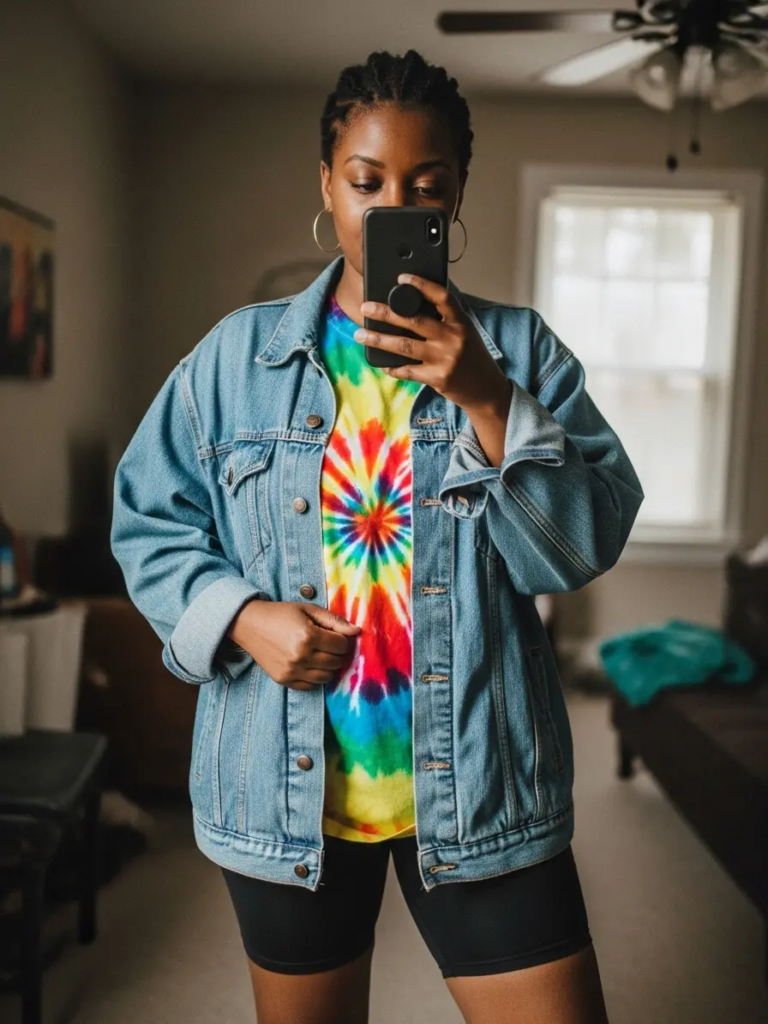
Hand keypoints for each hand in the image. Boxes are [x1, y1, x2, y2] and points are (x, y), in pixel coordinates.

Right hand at [227, 601, 361, 691]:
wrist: (249, 625)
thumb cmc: (281, 614)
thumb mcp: (308, 609)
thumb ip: (334, 620)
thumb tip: (357, 631)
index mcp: (308, 636)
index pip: (341, 646)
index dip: (341, 639)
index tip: (333, 634)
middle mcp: (300, 656)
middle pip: (336, 662)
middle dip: (336, 653)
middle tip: (326, 644)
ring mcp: (291, 671)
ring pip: (326, 677)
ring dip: (327, 666)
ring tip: (318, 654)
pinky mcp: (284, 680)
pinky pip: (311, 686)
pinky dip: (314, 677)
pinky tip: (308, 664)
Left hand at [356, 273, 509, 412]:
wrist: (486, 390)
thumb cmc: (473, 358)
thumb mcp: (466, 333)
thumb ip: (445, 321)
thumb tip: (413, 307)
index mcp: (460, 323)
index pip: (441, 297)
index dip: (421, 285)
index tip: (402, 278)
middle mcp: (452, 338)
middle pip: (414, 320)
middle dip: (386, 313)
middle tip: (366, 308)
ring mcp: (444, 359)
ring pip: (404, 346)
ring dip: (379, 339)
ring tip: (360, 334)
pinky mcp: (437, 378)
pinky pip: (407, 371)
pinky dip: (392, 367)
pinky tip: (382, 364)